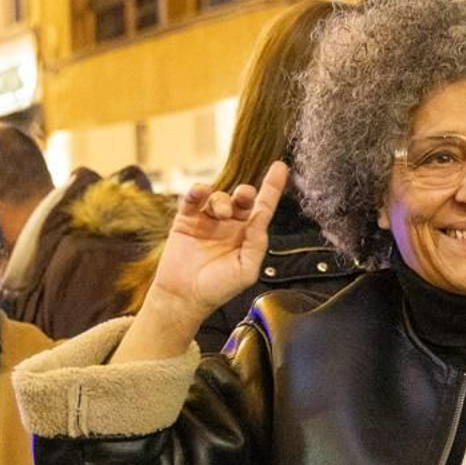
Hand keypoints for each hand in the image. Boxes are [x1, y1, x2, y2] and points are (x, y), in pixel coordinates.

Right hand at [144, 160, 289, 329]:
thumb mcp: (246, 270)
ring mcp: (208, 220)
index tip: (280, 167)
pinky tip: (200, 192)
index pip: (263, 207)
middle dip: (245, 193)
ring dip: (221, 200)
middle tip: (243, 196)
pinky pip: (192, 199)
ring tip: (220, 214)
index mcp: (248, 236)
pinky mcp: (186, 219)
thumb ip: (256, 244)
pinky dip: (197, 191)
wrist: (185, 297)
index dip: (272, 187)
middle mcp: (230, 225)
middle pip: (241, 198)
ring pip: (218, 197)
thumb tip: (261, 220)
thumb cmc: (218, 288)